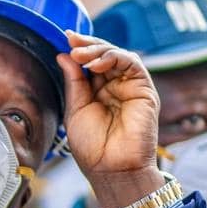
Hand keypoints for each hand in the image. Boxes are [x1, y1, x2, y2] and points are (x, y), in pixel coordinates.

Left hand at [57, 31, 163, 207]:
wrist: (111, 169)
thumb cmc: (92, 147)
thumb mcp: (75, 110)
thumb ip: (73, 82)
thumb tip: (63, 55)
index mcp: (97, 92)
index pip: (89, 63)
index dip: (79, 49)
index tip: (65, 38)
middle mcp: (114, 87)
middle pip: (103, 55)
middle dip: (87, 45)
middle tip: (71, 42)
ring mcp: (130, 87)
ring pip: (117, 55)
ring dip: (98, 50)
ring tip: (80, 54)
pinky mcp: (144, 89)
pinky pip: (131, 64)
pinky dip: (114, 57)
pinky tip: (97, 64)